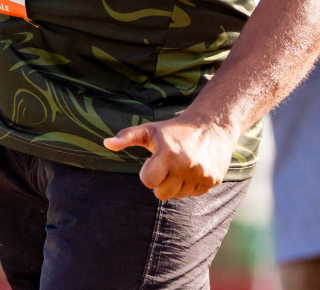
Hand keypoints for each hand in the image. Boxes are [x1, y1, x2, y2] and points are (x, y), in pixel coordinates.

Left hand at [103, 115, 235, 199]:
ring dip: (178, 184)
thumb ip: (127, 137)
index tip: (153, 162)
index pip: (148, 182)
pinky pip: (195, 194)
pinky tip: (194, 168)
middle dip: (162, 183)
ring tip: (182, 165)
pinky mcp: (213, 180)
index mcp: (167, 153)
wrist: (213, 125)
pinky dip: (192, 185)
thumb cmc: (175, 129)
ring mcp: (201, 174)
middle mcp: (185, 165)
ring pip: (179, 195)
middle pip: (162, 194)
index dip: (148, 174)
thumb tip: (106, 143)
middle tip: (168, 166)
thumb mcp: (150, 130)